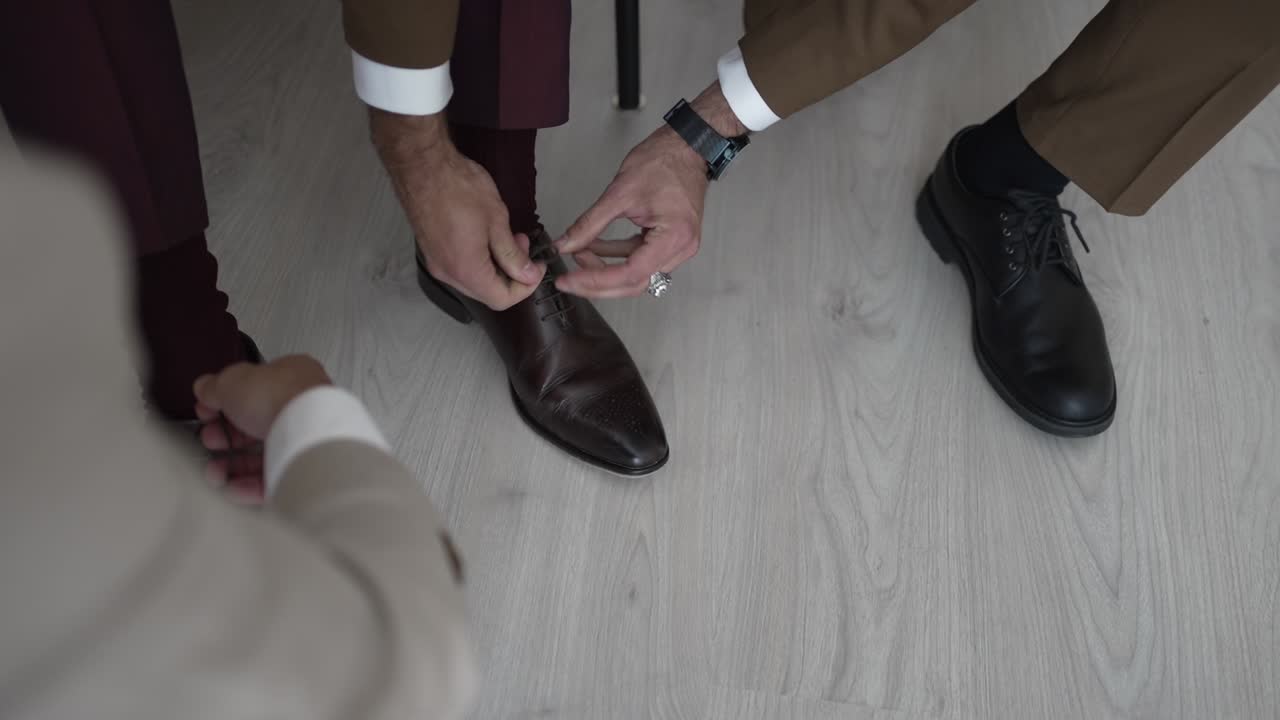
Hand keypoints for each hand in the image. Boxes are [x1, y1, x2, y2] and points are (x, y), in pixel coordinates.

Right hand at [192, 355, 330, 492]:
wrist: (307, 431)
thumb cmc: (281, 397)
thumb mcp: (233, 380)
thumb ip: (215, 385)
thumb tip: (205, 388)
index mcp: (291, 376)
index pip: (254, 389)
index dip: (226, 400)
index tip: (207, 410)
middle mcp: (302, 407)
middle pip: (257, 425)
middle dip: (227, 436)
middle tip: (210, 439)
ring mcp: (305, 438)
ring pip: (265, 455)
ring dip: (233, 465)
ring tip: (214, 471)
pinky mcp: (305, 468)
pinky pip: (274, 478)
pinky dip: (249, 485)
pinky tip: (231, 487)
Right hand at [370, 109, 544, 309]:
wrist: (423, 166)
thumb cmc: (459, 188)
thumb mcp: (496, 220)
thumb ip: (513, 254)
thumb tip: (529, 275)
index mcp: (466, 270)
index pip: (502, 299)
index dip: (526, 287)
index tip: (537, 267)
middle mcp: (448, 274)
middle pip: (487, 293)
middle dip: (512, 275)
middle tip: (523, 245)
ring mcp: (437, 263)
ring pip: (475, 281)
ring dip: (496, 266)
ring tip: (507, 236)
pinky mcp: (432, 252)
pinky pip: (461, 268)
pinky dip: (479, 260)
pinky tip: (487, 236)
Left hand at [554, 83, 746, 297]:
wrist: (687, 147)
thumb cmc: (662, 162)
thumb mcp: (619, 193)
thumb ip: (589, 224)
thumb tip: (565, 245)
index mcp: (673, 238)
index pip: (631, 274)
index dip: (596, 281)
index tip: (569, 281)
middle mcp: (680, 249)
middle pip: (634, 283)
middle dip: (597, 283)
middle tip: (567, 279)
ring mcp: (677, 247)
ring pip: (635, 273)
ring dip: (604, 267)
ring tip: (578, 252)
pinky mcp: (669, 241)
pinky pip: (639, 258)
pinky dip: (615, 255)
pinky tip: (593, 247)